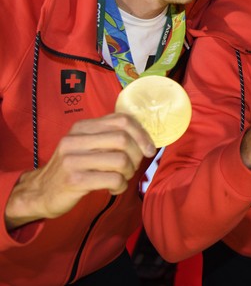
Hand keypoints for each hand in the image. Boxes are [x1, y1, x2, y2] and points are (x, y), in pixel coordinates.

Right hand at [4, 114, 155, 229]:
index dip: (142, 134)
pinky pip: (113, 179)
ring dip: (129, 172)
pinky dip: (121, 186)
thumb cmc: (74, 168)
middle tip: (133, 167)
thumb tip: (145, 138)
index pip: (122, 120)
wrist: (41, 192)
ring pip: (121, 160)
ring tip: (122, 178)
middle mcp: (75, 139)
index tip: (149, 149)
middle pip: (123, 139)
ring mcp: (73, 159)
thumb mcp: (87, 146)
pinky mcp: (74, 180)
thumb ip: (109, 137)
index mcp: (82, 127)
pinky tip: (114, 188)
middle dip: (137, 155)